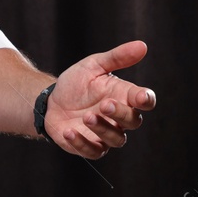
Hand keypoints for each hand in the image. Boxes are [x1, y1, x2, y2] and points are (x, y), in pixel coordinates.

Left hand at [44, 40, 155, 158]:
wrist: (52, 100)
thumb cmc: (77, 83)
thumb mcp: (94, 65)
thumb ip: (117, 57)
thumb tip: (142, 45)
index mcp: (124, 97)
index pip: (144, 101)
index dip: (145, 100)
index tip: (140, 97)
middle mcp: (120, 118)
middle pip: (132, 121)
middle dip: (121, 114)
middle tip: (105, 104)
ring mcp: (106, 134)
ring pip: (116, 139)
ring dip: (103, 129)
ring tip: (86, 116)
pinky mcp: (89, 146)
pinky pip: (92, 151)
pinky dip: (81, 143)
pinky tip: (69, 132)